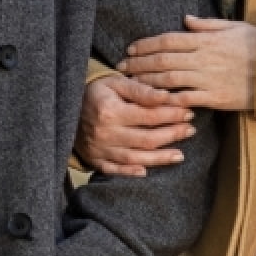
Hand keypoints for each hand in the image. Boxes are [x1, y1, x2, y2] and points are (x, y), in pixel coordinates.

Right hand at [75, 74, 195, 176]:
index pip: (149, 116)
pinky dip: (130, 173)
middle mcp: (105, 133)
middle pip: (146, 139)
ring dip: (159, 158)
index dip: (172, 114)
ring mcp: (100, 149)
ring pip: (135, 158)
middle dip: (172, 135)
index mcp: (111, 111)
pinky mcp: (94, 159)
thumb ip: (141, 90)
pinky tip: (146, 172)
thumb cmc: (96, 91)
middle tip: (190, 130)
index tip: (188, 112)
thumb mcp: (116, 82)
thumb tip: (167, 96)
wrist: (65, 105)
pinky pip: (114, 170)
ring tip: (180, 155)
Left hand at [119, 15, 255, 111]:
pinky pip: (186, 99)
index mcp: (205, 40)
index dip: (146, 45)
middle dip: (138, 64)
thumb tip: (186, 19)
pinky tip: (154, 102)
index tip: (130, 49)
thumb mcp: (234, 26)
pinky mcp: (215, 97)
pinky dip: (169, 100)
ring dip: (146, 82)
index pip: (168, 40)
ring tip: (130, 84)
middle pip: (162, 60)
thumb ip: (207, 24)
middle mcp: (202, 58)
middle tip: (120, 69)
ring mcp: (207, 78)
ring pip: (168, 79)